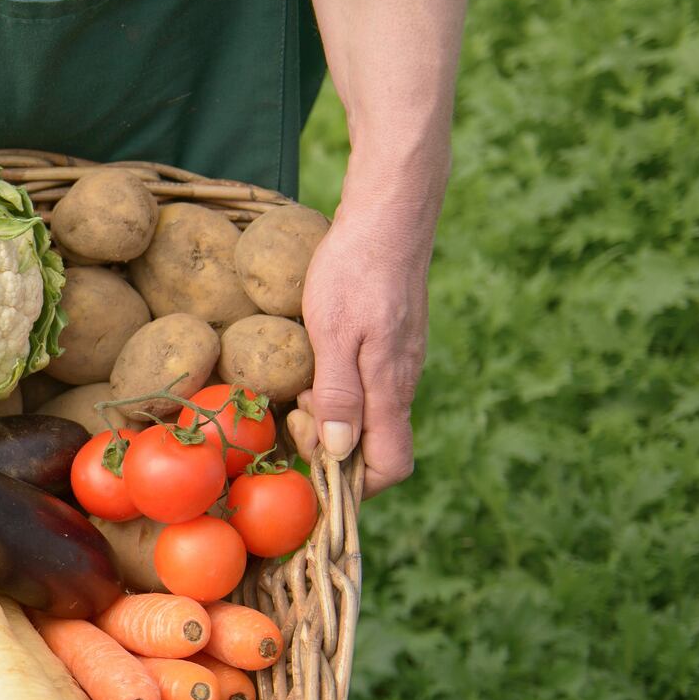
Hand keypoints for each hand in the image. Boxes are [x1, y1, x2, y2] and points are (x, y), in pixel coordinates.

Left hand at [296, 201, 432, 493]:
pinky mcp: (392, 345)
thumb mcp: (333, 333)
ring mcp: (399, 364)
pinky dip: (335, 389)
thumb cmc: (355, 270)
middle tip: (296, 406)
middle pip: (374, 448)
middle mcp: (402, 383)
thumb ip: (339, 395)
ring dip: (329, 415)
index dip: (353, 483)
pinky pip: (366, 388)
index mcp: (391, 389)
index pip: (391, 467)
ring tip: (301, 381)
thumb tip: (339, 452)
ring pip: (368, 417)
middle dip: (329, 446)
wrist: (388, 216)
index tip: (312, 460)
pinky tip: (312, 362)